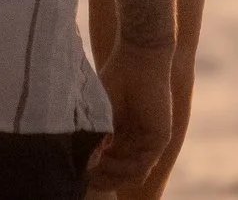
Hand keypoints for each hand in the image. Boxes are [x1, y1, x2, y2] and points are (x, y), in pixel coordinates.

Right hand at [86, 39, 174, 193]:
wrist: (138, 59)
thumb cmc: (116, 79)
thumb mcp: (100, 114)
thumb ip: (97, 139)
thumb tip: (86, 166)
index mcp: (124, 136)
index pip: (112, 167)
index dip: (96, 173)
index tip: (78, 171)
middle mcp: (137, 142)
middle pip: (121, 175)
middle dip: (103, 178)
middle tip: (85, 176)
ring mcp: (149, 142)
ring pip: (130, 174)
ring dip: (111, 175)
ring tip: (94, 166)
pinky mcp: (159, 138)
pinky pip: (142, 165)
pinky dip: (122, 167)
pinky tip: (106, 159)